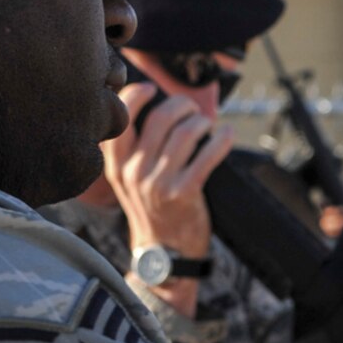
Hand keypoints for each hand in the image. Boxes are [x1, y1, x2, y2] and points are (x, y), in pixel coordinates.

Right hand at [107, 82, 232, 313]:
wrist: (164, 252)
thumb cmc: (152, 208)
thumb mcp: (128, 180)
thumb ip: (134, 149)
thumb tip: (158, 107)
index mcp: (116, 164)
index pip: (121, 117)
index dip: (137, 95)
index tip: (153, 89)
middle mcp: (133, 171)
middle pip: (160, 118)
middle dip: (181, 105)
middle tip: (191, 109)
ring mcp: (158, 183)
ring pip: (185, 133)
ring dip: (202, 122)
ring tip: (207, 125)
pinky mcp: (184, 192)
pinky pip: (207, 155)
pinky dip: (221, 139)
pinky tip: (225, 135)